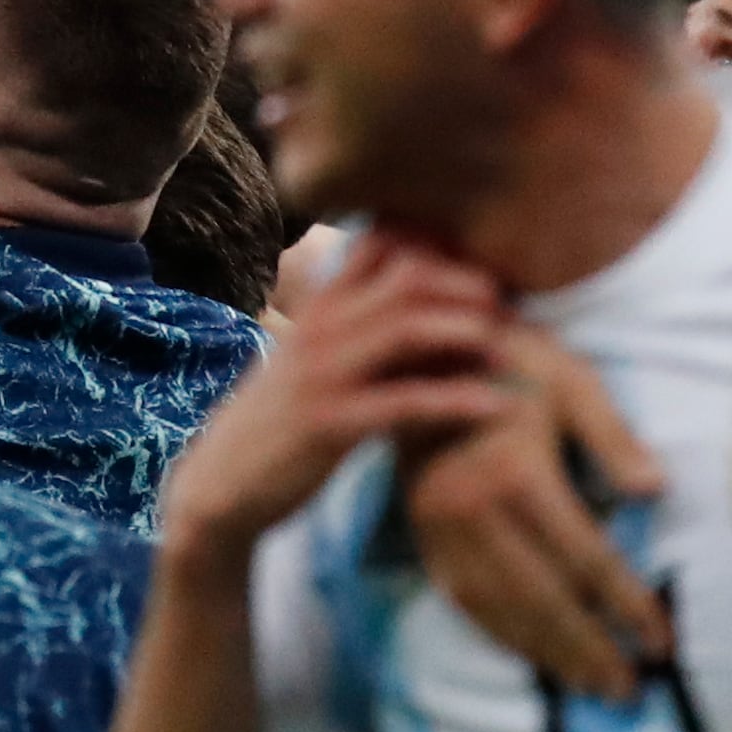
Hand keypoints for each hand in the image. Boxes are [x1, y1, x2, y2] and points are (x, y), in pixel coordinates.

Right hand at [154, 239, 509, 588]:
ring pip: (407, 328)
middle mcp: (319, 328)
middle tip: (510, 308)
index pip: (380, 246)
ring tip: (510, 348)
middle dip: (466, 286)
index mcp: (318, 307)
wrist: (221, 485)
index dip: (440, 248)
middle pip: (406, 277)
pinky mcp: (331, 424)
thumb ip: (359, 331)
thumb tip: (430, 315)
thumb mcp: (314, 363)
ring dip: (468, 332)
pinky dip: (458, 399)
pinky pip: (406, 402)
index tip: (486, 269)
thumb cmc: (278, 423)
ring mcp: (322, 373)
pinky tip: (496, 406)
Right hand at [399, 316, 672, 701]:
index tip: (661, 642)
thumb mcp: (570, 379)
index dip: (627, 605)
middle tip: (628, 689)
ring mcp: (442, 525)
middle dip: (590, 648)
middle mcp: (474, 507)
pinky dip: (501, 633)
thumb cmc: (511, 362)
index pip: (584, 558)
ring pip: (501, 607)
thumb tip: (655, 490)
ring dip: (548, 653)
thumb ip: (613, 436)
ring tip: (590, 683)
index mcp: (516, 472)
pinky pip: (463, 597)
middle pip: (543, 597)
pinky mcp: (422, 532)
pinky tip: (532, 652)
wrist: (424, 352)